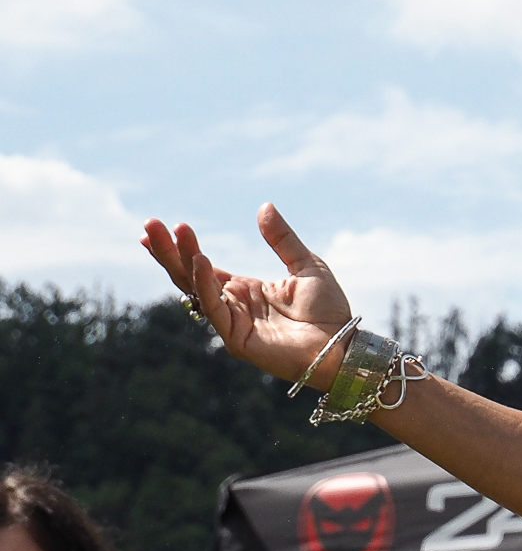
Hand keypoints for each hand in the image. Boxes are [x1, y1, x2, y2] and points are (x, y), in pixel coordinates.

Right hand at [140, 206, 355, 386]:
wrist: (343, 344)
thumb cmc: (329, 311)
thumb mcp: (307, 265)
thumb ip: (282, 239)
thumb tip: (264, 206)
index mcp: (245, 291)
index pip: (203, 267)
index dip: (182, 248)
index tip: (164, 226)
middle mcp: (233, 306)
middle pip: (189, 275)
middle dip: (169, 251)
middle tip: (149, 224)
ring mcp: (232, 323)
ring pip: (195, 289)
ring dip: (180, 261)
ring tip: (168, 233)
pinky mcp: (236, 339)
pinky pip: (214, 308)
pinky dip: (204, 284)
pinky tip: (200, 260)